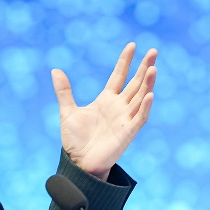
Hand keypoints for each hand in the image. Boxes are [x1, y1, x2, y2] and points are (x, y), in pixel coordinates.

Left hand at [52, 43, 156, 180]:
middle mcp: (119, 107)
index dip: (126, 61)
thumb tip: (55, 70)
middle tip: (154, 50)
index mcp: (106, 100)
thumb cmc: (75, 140)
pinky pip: (139, 118)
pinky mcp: (127, 133)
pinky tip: (149, 94)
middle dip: (144, 67)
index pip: (119, 76)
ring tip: (153, 67)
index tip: (132, 45)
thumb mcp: (68, 111)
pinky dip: (145, 107)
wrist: (79, 163)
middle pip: (135, 83)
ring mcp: (125, 119)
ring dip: (148, 83)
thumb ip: (64, 91)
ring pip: (140, 97)